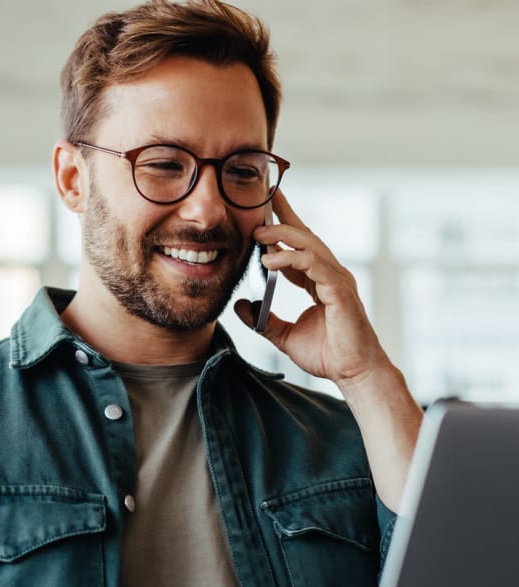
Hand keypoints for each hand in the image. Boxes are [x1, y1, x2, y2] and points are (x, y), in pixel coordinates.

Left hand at [234, 189, 387, 388]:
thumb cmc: (328, 355)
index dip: (282, 227)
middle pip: (305, 236)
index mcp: (319, 281)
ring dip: (282, 235)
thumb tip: (240, 306)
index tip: (263, 210)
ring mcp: (337, 280)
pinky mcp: (339, 290)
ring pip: (309, 245)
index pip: (299, 247)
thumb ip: (263, 320)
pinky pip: (314, 265)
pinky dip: (291, 259)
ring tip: (258, 234)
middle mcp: (330, 275)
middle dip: (284, 217)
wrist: (352, 372)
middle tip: (260, 206)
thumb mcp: (284, 336)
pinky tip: (270, 260)